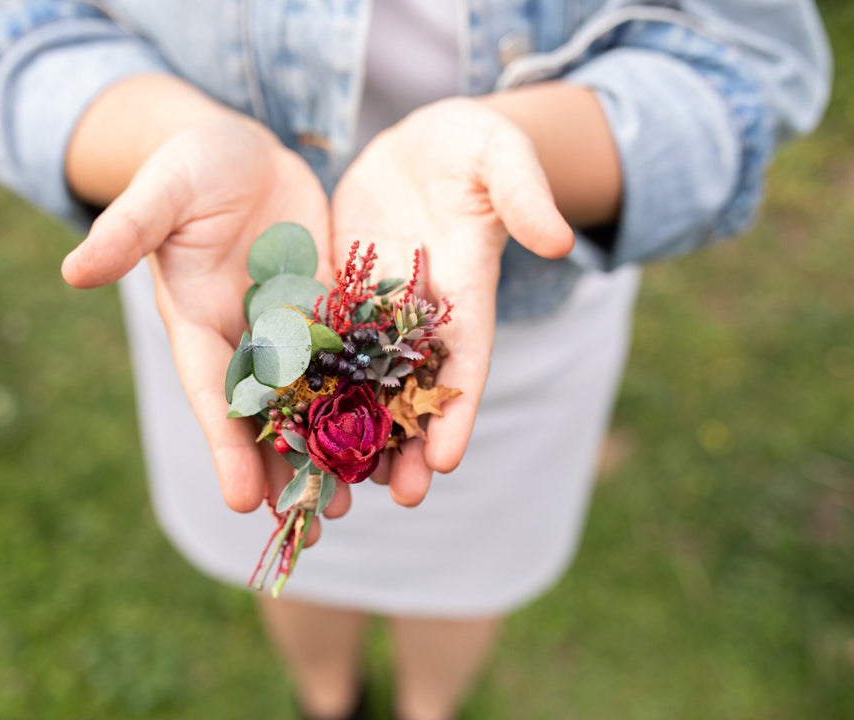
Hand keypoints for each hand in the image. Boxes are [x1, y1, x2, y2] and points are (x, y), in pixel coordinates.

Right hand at [62, 114, 347, 539]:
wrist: (241, 153)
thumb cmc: (191, 166)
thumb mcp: (162, 192)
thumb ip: (127, 230)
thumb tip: (72, 269)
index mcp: (198, 324)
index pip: (212, 394)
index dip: (226, 447)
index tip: (244, 501)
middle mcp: (245, 338)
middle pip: (265, 417)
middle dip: (285, 471)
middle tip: (314, 527)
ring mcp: (291, 328)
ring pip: (311, 402)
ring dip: (329, 450)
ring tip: (354, 500)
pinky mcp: (330, 309)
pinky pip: (352, 360)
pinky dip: (367, 398)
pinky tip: (392, 435)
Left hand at [332, 98, 573, 505]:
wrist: (423, 142)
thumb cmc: (473, 145)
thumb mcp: (503, 156)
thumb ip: (525, 194)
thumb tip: (559, 239)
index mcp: (470, 292)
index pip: (469, 361)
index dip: (460, 410)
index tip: (449, 461)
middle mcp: (425, 314)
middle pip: (420, 389)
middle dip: (413, 443)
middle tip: (402, 499)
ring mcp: (380, 309)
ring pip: (370, 381)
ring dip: (362, 430)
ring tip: (346, 483)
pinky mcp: (340, 293)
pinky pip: (325, 345)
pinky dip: (316, 385)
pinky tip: (294, 422)